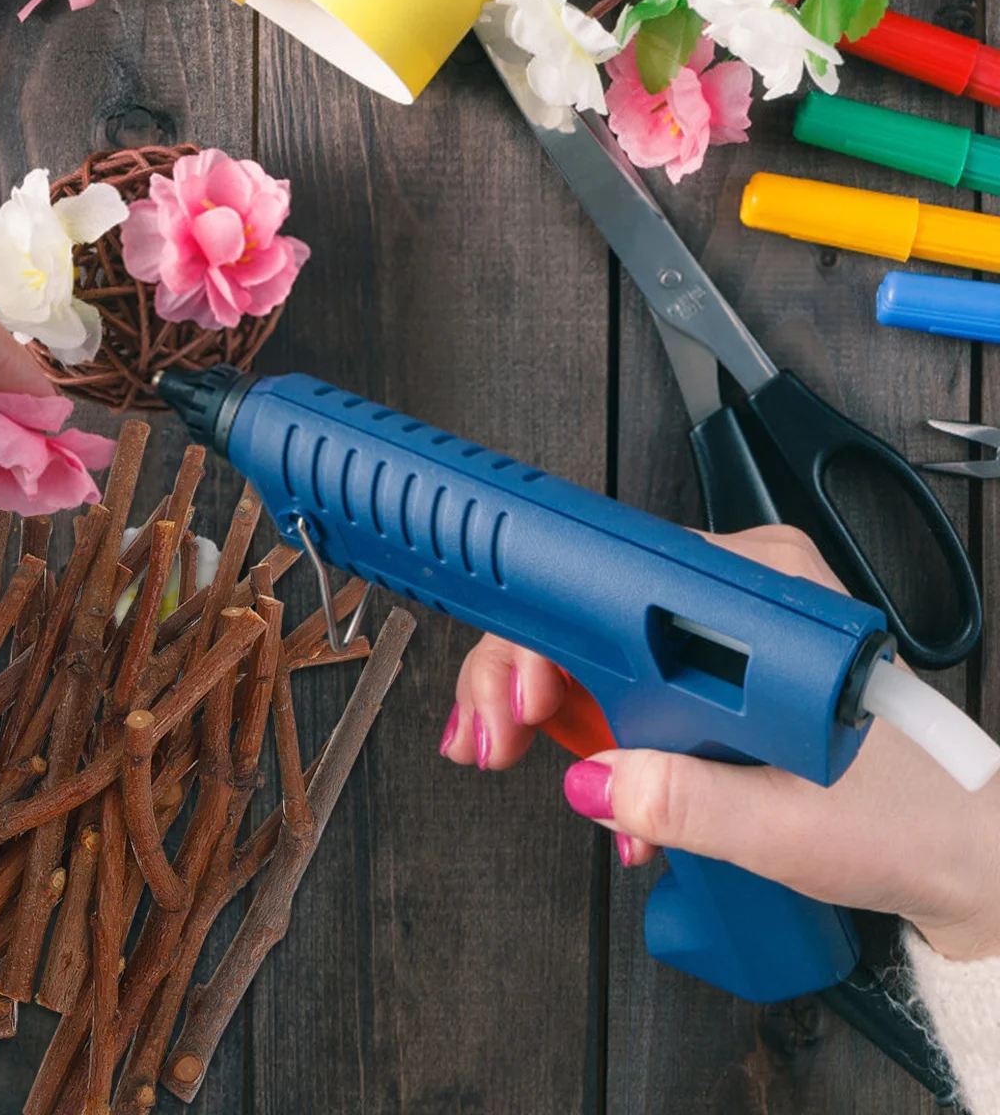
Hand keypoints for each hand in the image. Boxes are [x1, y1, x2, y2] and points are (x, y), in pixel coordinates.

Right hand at [442, 526, 999, 963]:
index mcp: (761, 596)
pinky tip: (596, 782)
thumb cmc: (913, 822)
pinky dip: (586, 721)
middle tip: (491, 740)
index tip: (515, 698)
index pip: (614, 587)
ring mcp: (723, 626)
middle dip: (520, 677)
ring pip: (594, 642)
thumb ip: (688, 804)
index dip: (544, 640)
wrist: (970, 856)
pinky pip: (625, 672)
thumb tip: (594, 781)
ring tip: (513, 755)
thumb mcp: (789, 826)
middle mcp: (738, 591)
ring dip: (544, 706)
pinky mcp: (718, 662)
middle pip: (587, 609)